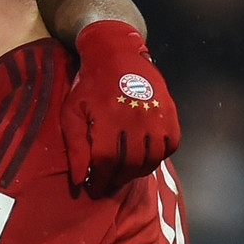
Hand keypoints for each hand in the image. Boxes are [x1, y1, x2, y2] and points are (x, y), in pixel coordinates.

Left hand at [63, 20, 178, 197]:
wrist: (117, 54)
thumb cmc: (89, 86)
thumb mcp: (72, 113)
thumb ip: (76, 146)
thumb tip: (79, 180)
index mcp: (109, 120)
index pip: (106, 162)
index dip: (99, 179)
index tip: (93, 188)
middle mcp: (137, 120)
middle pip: (129, 164)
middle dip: (116, 180)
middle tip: (107, 185)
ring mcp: (157, 117)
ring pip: (151, 159)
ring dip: (136, 173)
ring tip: (123, 175)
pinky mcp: (171, 113)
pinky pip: (171, 146)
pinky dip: (159, 158)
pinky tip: (144, 160)